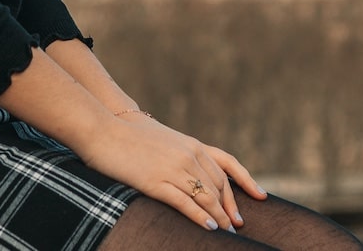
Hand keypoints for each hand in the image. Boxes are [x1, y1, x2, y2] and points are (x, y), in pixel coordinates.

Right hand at [77, 114, 266, 231]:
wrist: (105, 128)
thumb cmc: (131, 136)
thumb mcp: (165, 140)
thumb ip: (182, 154)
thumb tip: (194, 171)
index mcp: (192, 145)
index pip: (226, 169)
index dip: (243, 186)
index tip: (257, 199)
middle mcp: (188, 155)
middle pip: (219, 186)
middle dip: (230, 208)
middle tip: (238, 227)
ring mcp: (173, 168)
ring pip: (206, 197)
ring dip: (219, 218)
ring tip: (226, 234)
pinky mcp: (157, 181)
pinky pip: (185, 202)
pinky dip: (199, 217)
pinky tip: (207, 228)